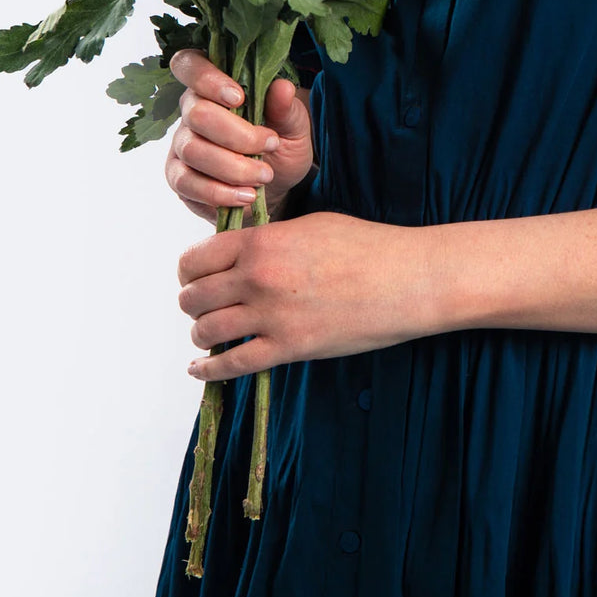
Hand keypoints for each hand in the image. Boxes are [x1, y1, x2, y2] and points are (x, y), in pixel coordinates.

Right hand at [164, 49, 315, 224]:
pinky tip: (246, 195)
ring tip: (264, 176)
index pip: (189, 64)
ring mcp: (181, 144)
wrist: (276, 187)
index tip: (239, 98)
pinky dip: (220, 192)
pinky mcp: (178, 177)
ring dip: (233, 166)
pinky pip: (187, 183)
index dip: (207, 78)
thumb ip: (286, 108)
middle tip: (270, 145)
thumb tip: (282, 87)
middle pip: (197, 113)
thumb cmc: (281, 145)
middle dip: (237, 134)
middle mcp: (191, 110)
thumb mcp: (294, 126)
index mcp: (214, 85)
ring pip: (193, 149)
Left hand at [176, 210, 447, 379]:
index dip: (190, 270)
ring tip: (209, 333)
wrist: (406, 279)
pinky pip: (232, 364)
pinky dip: (209, 369)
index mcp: (263, 242)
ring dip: (202, 334)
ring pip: (206, 331)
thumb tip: (241, 250)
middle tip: (202, 306)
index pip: (197, 258)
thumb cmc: (366, 246)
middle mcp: (258, 278)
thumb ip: (268, 238)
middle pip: (194, 297)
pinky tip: (202, 368)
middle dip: (194, 303)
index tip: (194, 277)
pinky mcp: (289, 348)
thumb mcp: (310, 226)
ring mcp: (271, 316)